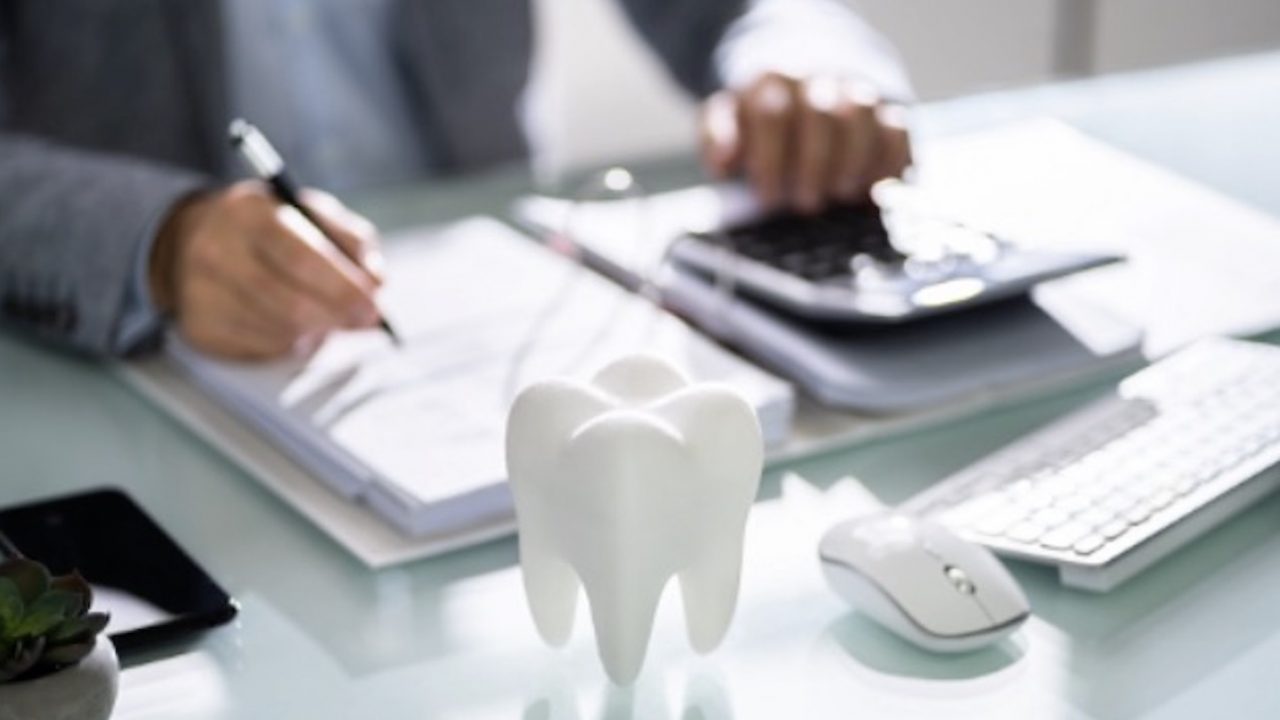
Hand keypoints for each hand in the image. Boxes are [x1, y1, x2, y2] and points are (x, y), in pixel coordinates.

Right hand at [149, 180, 385, 359]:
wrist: (192, 239)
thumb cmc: (269, 227)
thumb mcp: (311, 213)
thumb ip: (352, 241)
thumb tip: (377, 282)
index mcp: (249, 214)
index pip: (301, 259)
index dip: (342, 289)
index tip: (374, 306)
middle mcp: (216, 252)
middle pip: (291, 304)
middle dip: (337, 317)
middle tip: (366, 321)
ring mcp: (200, 294)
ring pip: (281, 332)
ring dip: (316, 330)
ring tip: (325, 314)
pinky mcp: (200, 329)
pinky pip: (263, 349)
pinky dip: (291, 342)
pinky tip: (292, 323)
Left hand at [700, 72, 911, 212]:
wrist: (805, 76)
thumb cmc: (760, 117)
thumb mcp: (726, 121)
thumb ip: (717, 138)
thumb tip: (723, 161)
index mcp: (770, 83)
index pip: (772, 115)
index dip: (770, 161)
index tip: (768, 198)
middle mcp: (817, 80)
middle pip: (820, 115)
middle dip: (813, 164)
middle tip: (805, 204)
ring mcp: (856, 91)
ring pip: (862, 117)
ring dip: (852, 162)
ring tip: (839, 195)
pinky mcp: (889, 108)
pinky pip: (898, 130)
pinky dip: (888, 164)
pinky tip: (871, 193)